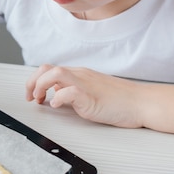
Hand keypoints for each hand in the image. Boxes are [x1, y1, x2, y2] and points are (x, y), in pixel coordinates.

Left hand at [26, 64, 143, 128]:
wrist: (142, 102)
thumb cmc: (120, 100)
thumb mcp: (90, 94)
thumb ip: (72, 93)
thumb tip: (55, 96)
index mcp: (78, 75)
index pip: (49, 69)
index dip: (35, 81)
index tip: (34, 96)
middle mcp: (80, 76)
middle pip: (47, 68)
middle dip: (32, 82)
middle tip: (31, 98)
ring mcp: (86, 84)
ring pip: (56, 73)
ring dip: (41, 86)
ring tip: (40, 99)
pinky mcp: (92, 97)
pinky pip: (71, 91)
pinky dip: (59, 97)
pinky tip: (57, 105)